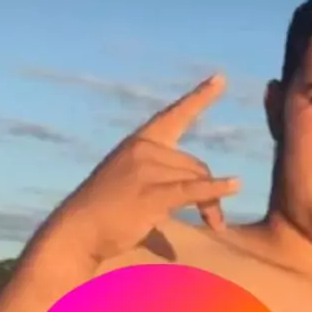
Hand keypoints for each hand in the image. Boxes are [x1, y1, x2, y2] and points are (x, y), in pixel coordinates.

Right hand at [72, 73, 239, 261]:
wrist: (77, 232)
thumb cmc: (101, 218)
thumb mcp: (128, 190)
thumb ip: (155, 193)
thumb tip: (176, 232)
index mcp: (138, 143)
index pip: (173, 115)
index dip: (199, 98)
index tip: (220, 78)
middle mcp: (144, 150)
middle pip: (195, 163)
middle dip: (210, 190)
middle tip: (216, 221)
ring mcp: (147, 170)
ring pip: (196, 179)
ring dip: (211, 205)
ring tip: (218, 225)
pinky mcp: (152, 194)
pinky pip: (192, 190)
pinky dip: (216, 190)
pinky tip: (234, 187)